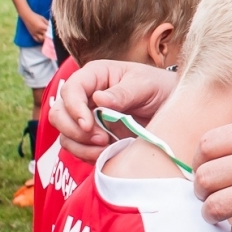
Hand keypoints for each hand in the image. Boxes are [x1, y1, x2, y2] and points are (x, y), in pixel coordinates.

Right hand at [23, 14, 50, 43]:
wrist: (27, 16)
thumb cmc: (36, 16)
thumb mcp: (43, 18)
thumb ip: (47, 23)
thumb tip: (52, 27)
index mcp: (42, 26)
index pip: (49, 31)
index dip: (52, 33)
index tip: (55, 34)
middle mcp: (39, 31)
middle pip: (46, 36)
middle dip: (49, 37)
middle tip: (52, 37)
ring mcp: (35, 33)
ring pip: (41, 39)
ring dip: (44, 39)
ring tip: (47, 39)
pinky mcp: (32, 34)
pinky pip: (36, 39)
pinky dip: (39, 40)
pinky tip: (42, 40)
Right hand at [50, 60, 179, 161]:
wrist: (173, 109)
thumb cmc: (159, 88)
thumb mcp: (146, 85)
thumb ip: (124, 93)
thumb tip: (98, 99)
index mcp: (95, 76)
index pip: (70, 89)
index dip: (74, 108)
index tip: (88, 125)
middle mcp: (85, 96)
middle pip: (59, 114)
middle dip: (74, 130)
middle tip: (102, 138)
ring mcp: (86, 117)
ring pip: (65, 135)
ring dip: (81, 146)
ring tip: (107, 147)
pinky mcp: (92, 136)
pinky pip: (78, 149)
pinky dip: (88, 155)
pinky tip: (107, 153)